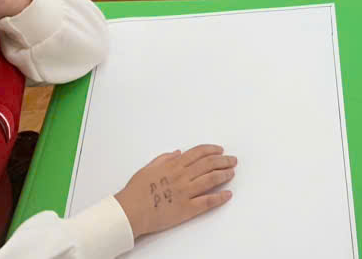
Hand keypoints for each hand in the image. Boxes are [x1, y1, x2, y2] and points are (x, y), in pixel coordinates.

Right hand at [114, 145, 236, 238]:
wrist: (129, 211)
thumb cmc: (135, 191)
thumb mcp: (148, 168)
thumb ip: (164, 159)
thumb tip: (178, 152)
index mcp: (173, 166)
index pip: (198, 153)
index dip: (212, 150)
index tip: (220, 150)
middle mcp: (182, 176)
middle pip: (208, 164)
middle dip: (223, 161)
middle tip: (233, 160)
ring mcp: (186, 192)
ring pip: (211, 179)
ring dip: (224, 174)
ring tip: (232, 172)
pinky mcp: (186, 208)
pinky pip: (207, 201)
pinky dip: (219, 197)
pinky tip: (228, 194)